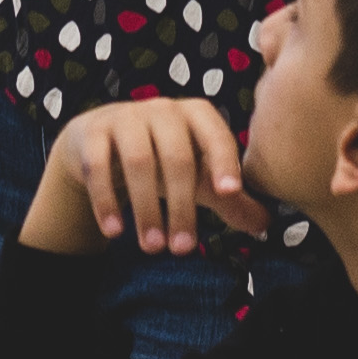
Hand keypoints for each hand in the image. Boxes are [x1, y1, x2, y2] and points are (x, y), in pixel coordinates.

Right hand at [25, 96, 269, 258]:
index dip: (223, 159)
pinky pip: (98, 167)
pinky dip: (106, 201)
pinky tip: (114, 232)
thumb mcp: (196, 176)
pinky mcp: (91, 132)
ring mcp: (124, 117)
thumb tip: (266, 226)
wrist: (98, 142)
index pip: (214, 133)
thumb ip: (229, 199)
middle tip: (183, 249)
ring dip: (146, 209)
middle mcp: (161, 109)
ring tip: (152, 248)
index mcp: (195, 115)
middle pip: (177, 157)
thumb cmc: (160, 158)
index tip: (229, 192)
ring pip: (138, 162)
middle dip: (181, 207)